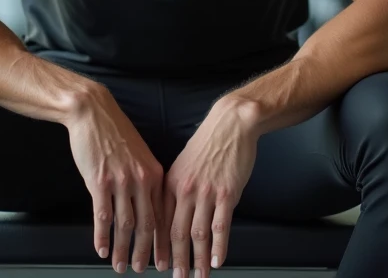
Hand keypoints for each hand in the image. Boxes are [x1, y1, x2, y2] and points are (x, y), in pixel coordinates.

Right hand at [66, 89, 167, 273]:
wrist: (93, 112)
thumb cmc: (115, 132)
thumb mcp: (139, 154)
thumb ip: (144, 179)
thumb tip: (147, 204)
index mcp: (154, 174)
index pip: (162, 214)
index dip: (163, 241)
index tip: (164, 258)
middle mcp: (140, 180)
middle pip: (147, 225)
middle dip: (145, 252)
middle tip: (142, 270)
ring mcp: (120, 181)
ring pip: (125, 225)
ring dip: (122, 250)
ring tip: (120, 266)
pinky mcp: (99, 181)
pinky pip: (102, 216)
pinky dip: (102, 237)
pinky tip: (102, 250)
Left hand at [162, 98, 258, 277]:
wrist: (230, 124)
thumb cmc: (208, 143)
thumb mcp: (183, 163)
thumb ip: (176, 189)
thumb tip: (173, 213)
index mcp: (170, 183)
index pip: (160, 221)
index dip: (158, 246)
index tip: (157, 263)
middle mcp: (185, 190)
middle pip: (176, 232)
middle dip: (176, 259)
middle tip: (177, 277)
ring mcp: (206, 193)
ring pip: (198, 234)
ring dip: (198, 259)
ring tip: (198, 276)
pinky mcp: (227, 193)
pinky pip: (220, 226)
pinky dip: (219, 247)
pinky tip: (217, 261)